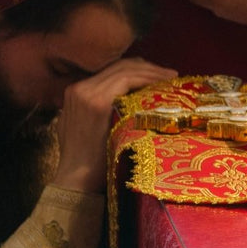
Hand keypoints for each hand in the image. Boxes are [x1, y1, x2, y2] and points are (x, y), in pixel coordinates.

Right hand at [50, 58, 175, 192]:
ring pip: (124, 69)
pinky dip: (146, 78)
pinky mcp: (98, 102)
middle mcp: (80, 88)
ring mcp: (87, 93)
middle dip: (147, 67)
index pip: (110, 71)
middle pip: (118, 66)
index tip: (156, 74)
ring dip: (151, 71)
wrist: (76, 180)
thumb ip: (94, 110)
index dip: (136, 69)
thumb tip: (120, 103)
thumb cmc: (85, 162)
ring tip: (171, 77)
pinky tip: (161, 83)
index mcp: (75, 91)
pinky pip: (126, 80)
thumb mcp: (82, 128)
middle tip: (169, 73)